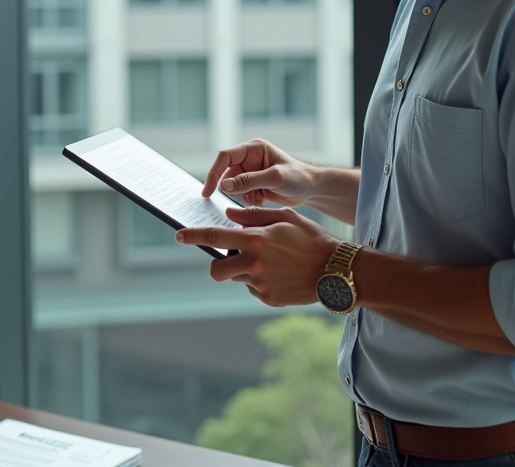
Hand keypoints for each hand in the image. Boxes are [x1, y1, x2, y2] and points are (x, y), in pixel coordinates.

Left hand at [176, 206, 338, 306]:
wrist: (336, 271)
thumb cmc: (311, 239)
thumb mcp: (285, 218)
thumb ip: (254, 216)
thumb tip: (228, 215)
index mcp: (256, 239)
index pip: (215, 236)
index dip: (193, 236)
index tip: (178, 235)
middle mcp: (254, 263)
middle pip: (216, 269)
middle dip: (218, 265)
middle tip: (232, 258)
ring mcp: (260, 284)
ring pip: (236, 278)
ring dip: (244, 271)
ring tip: (271, 263)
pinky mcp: (267, 299)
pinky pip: (253, 289)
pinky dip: (260, 282)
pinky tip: (280, 275)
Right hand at [201, 139, 317, 207]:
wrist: (312, 189)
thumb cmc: (299, 177)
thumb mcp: (275, 178)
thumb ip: (249, 180)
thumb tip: (224, 185)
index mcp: (254, 149)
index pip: (225, 157)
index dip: (214, 172)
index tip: (208, 190)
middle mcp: (250, 159)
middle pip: (227, 172)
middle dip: (231, 188)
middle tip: (233, 199)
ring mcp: (251, 172)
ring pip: (233, 186)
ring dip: (243, 195)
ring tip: (260, 197)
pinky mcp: (254, 184)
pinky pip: (241, 193)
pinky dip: (249, 199)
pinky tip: (263, 199)